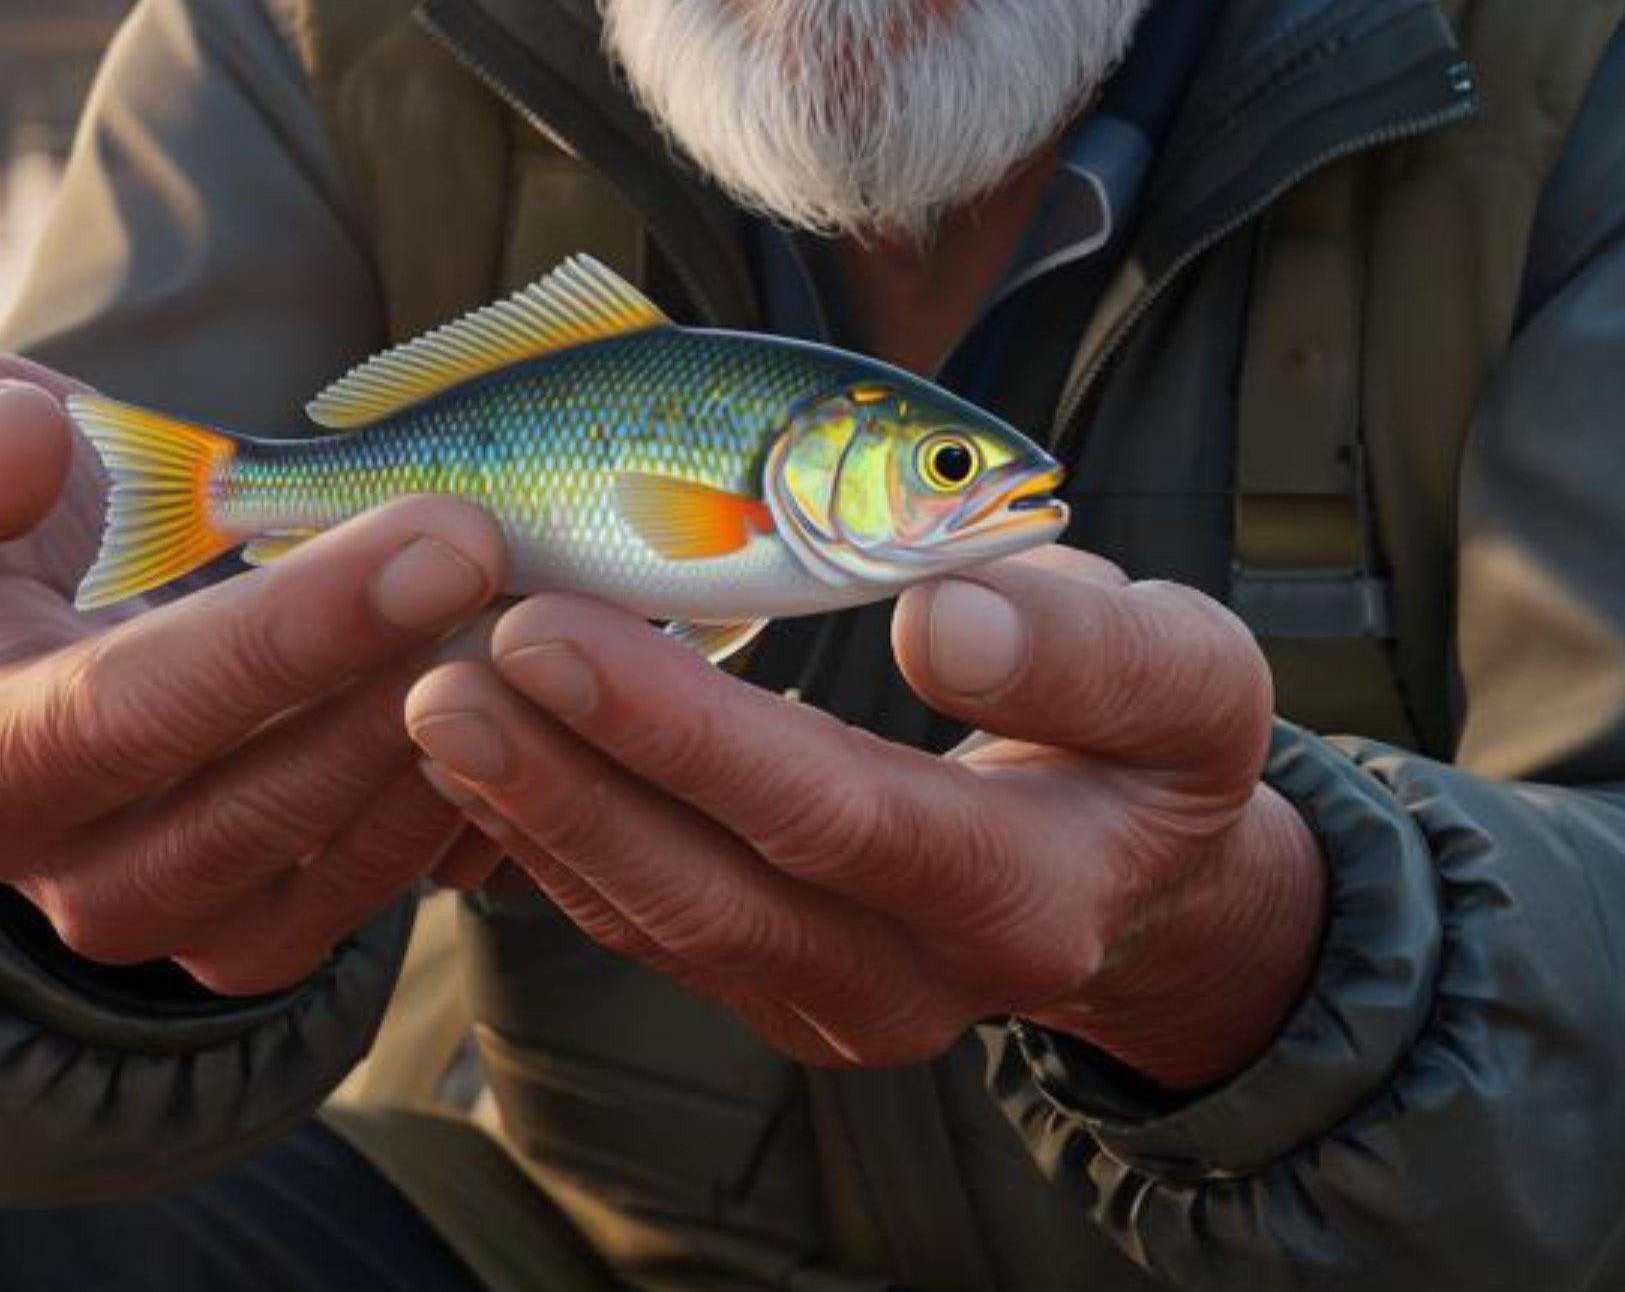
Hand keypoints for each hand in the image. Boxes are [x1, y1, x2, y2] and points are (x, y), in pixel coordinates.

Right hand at [0, 351, 514, 995]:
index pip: (134, 715)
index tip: (441, 537)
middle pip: (251, 809)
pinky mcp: (269, 930)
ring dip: (452, 752)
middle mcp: (69, 877)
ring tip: (541, 627)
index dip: (294, 635)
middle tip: (522, 573)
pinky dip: (468, 804)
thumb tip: (16, 456)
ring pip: (330, 871)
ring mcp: (177, 924)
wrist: (54, 600)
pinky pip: (380, 897)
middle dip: (399, 685)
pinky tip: (536, 700)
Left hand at [401, 548, 1324, 1088]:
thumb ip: (1086, 647)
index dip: (688, 731)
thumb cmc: (1155, 747)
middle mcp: (918, 984)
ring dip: (533, 810)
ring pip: (654, 920)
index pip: (835, 815)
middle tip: (446, 663)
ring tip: (433, 693)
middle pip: (711, 889)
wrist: (1144, 886)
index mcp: (1026, 900)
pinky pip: (640, 927)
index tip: (561, 626)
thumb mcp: (1192, 675)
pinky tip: (479, 752)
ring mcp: (834, 1008)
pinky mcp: (773, 994)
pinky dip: (549, 842)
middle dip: (566, 776)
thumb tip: (941, 615)